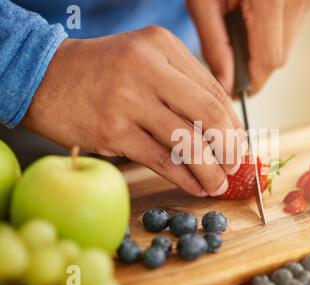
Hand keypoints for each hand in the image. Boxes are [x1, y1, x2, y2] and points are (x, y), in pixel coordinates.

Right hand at [23, 27, 244, 196]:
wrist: (43, 77)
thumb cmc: (102, 72)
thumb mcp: (145, 60)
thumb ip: (182, 85)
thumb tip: (222, 126)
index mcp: (163, 46)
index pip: (215, 92)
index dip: (233, 125)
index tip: (239, 145)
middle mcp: (149, 68)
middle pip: (209, 115)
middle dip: (229, 148)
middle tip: (234, 166)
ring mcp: (129, 99)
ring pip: (187, 143)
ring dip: (210, 171)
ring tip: (218, 184)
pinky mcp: (112, 130)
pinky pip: (161, 160)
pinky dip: (184, 178)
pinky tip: (195, 187)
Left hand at [187, 0, 309, 94]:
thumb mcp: (203, 0)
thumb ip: (215, 44)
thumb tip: (226, 83)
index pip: (268, 61)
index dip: (251, 81)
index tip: (236, 90)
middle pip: (279, 58)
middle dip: (254, 65)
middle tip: (231, 56)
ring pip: (288, 44)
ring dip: (264, 47)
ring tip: (241, 23)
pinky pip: (293, 26)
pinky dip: (273, 30)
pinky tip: (255, 12)